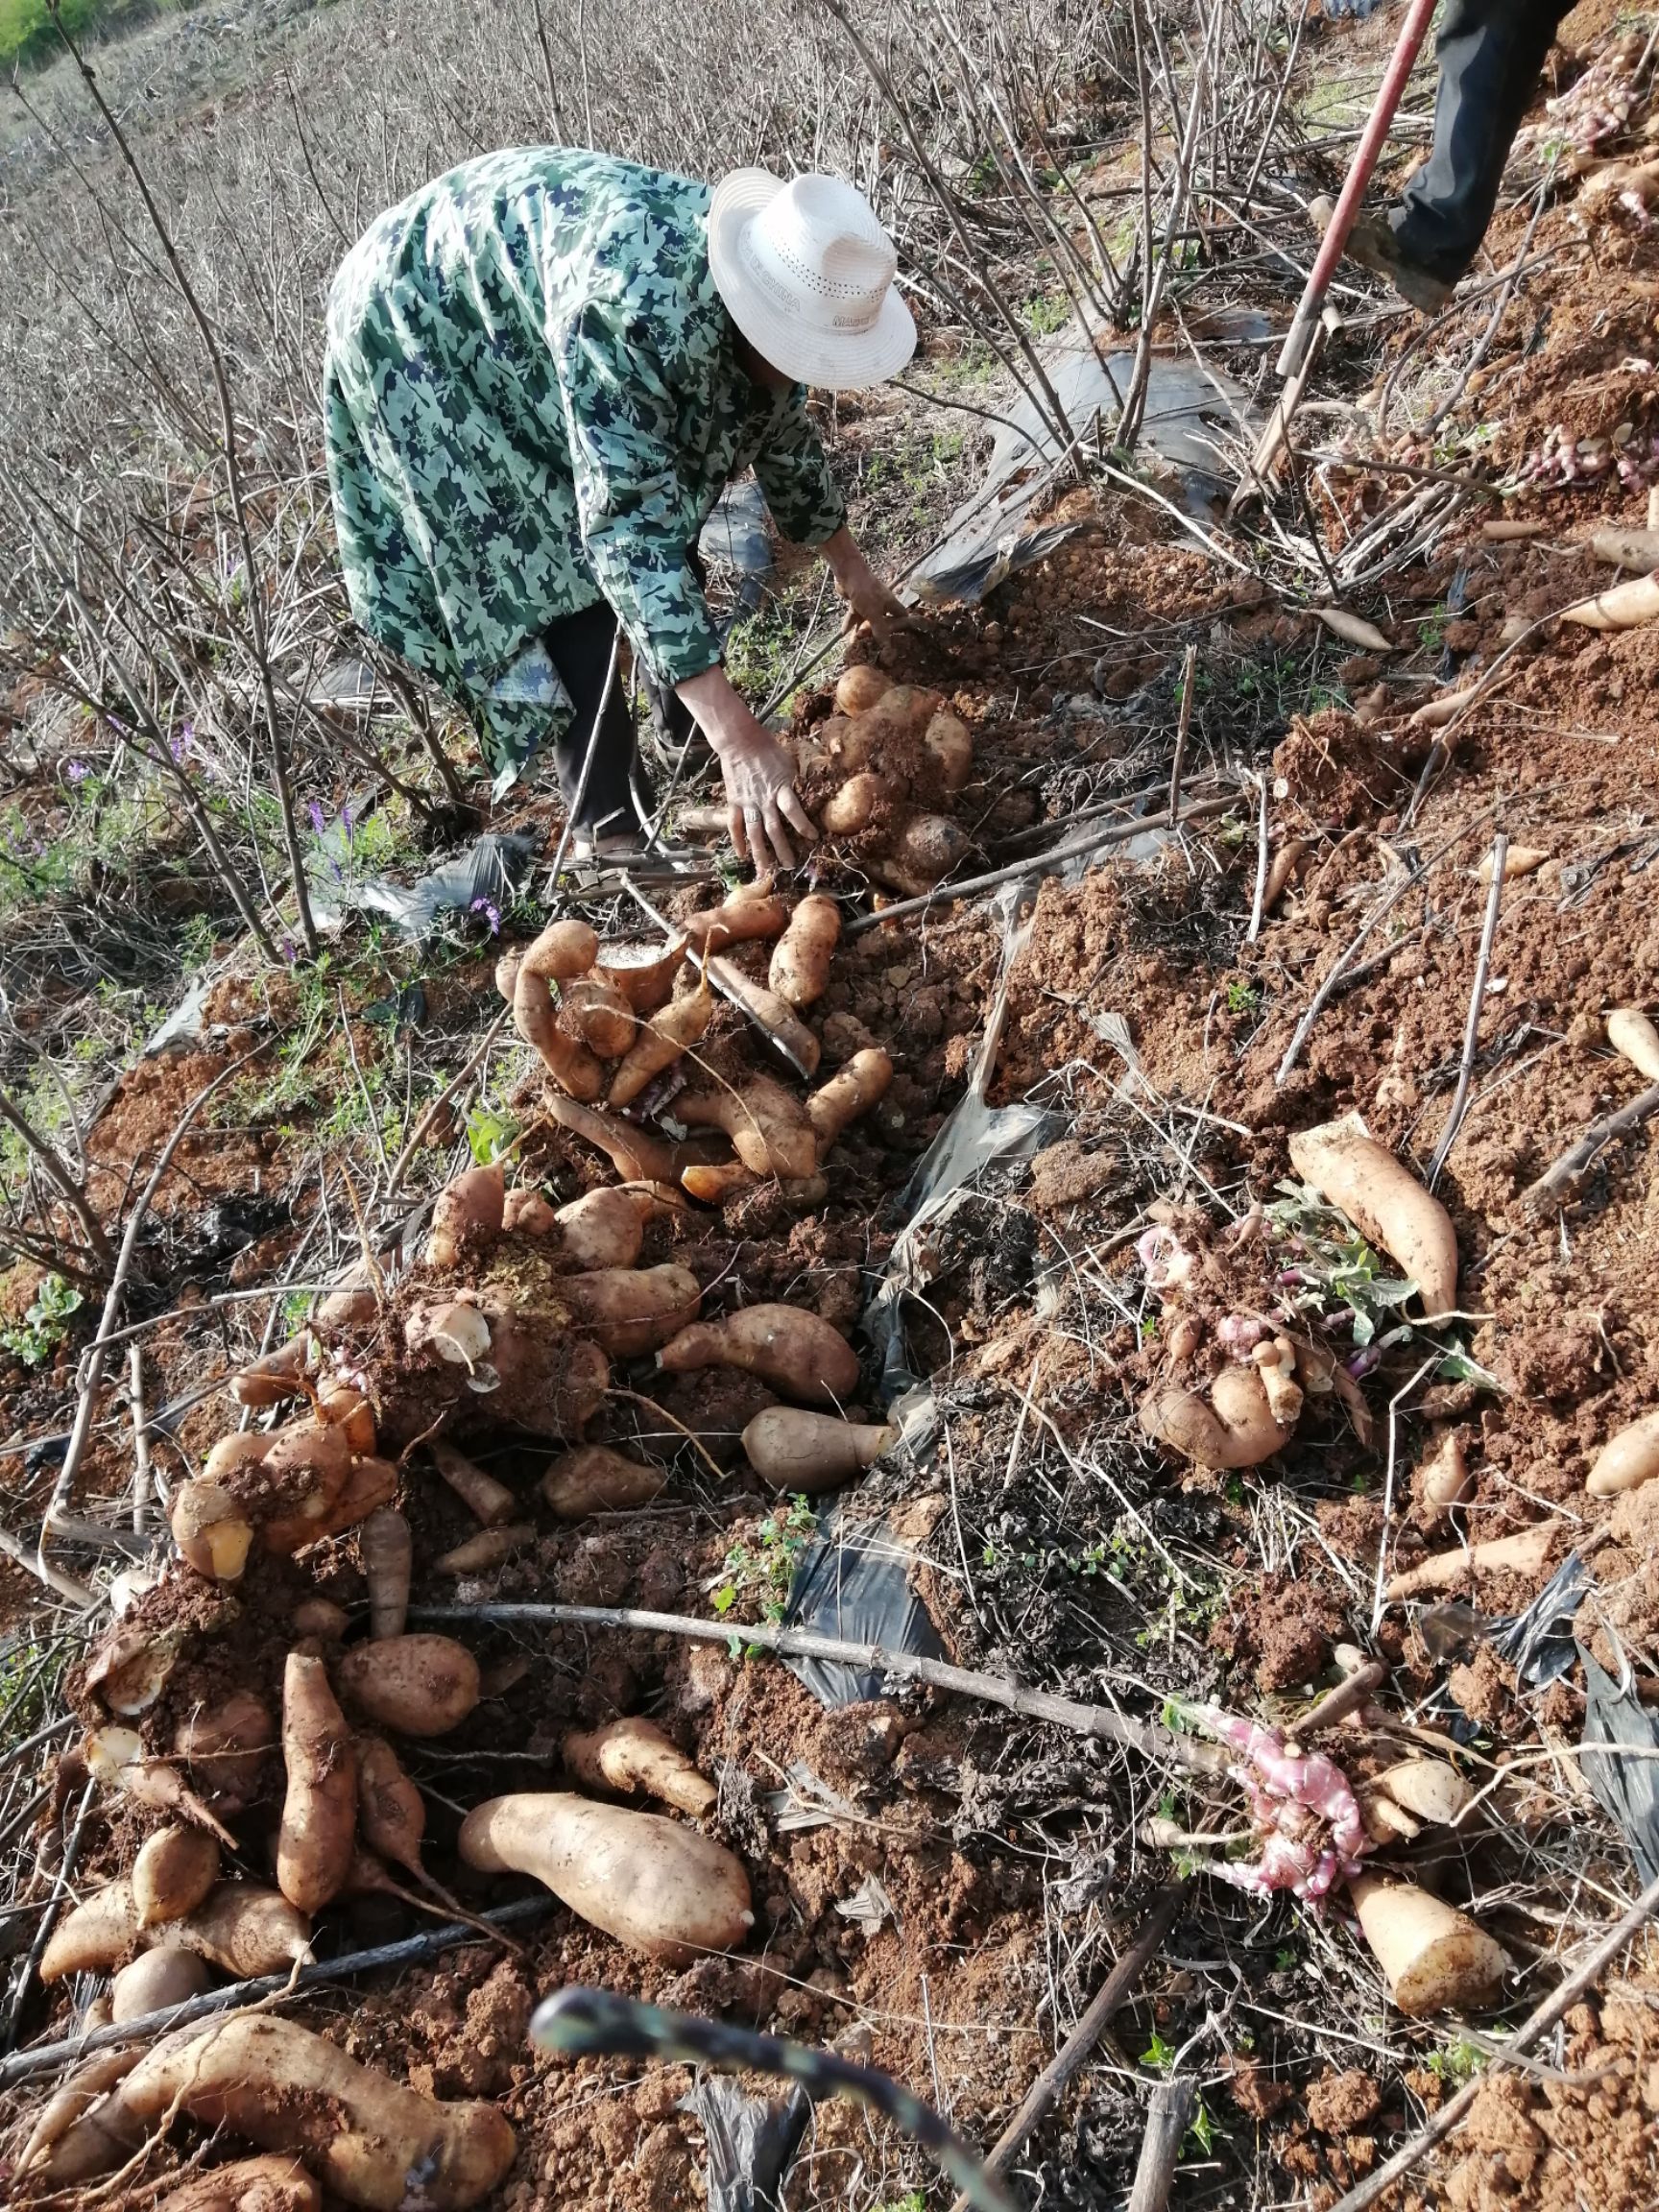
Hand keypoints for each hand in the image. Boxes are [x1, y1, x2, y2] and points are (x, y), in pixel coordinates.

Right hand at [675, 666, 817, 871]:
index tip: (813, 837)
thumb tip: (815, 792)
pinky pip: (735, 825)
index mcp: (780, 787)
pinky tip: (742, 856)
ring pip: (754, 833)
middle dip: (782, 849)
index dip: (802, 824)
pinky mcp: (734, 803)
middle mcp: (764, 799)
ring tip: (765, 871)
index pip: (793, 809)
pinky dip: (737, 841)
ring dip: (760, 853)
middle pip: (773, 829)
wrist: (739, 742)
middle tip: (790, 866)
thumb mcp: (789, 763)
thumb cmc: (768, 749)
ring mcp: (748, 803)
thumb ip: (798, 782)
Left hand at [824, 524, 913, 645]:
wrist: (848, 572)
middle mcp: (882, 604)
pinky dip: (850, 623)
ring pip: (867, 620)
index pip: (902, 616)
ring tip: (857, 644)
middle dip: (878, 633)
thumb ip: (880, 629)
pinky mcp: (857, 602)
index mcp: (891, 604)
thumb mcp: (874, 613)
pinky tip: (844, 633)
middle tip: (875, 647)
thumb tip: (888, 647)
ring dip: (862, 630)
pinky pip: (855, 616)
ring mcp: (869, 603)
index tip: (900, 640)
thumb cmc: (866, 591)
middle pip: (883, 622)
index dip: (903, 627)